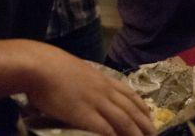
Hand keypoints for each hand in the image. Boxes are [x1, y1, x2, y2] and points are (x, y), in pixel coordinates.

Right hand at [27, 45, 153, 135]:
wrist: (41, 66)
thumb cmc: (52, 67)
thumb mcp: (77, 71)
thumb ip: (86, 81)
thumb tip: (85, 88)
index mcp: (102, 79)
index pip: (129, 93)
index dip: (141, 105)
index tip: (149, 115)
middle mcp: (104, 90)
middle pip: (131, 108)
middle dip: (144, 123)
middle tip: (154, 134)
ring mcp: (96, 102)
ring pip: (123, 120)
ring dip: (135, 132)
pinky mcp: (84, 114)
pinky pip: (105, 129)